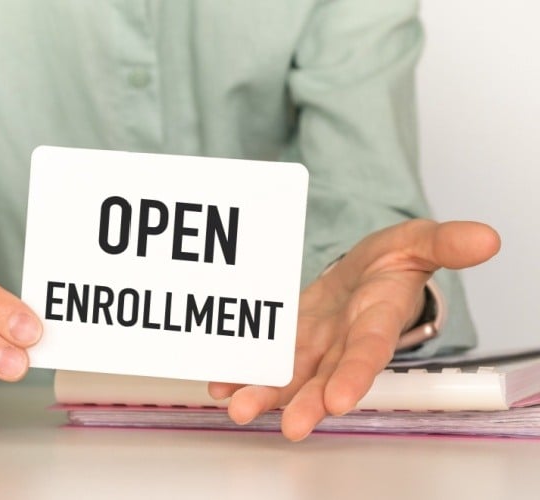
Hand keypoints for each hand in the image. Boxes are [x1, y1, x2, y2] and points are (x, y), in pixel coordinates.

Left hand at [208, 219, 499, 440]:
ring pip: (291, 376)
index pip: (369, 351)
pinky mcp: (292, 340)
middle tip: (290, 426)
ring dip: (266, 394)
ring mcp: (315, 345)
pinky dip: (243, 373)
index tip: (338, 401)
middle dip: (307, 403)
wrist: (364, 270)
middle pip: (327, 377)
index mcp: (377, 320)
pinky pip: (267, 360)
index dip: (355, 375)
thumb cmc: (391, 262)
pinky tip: (221, 384)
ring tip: (239, 408)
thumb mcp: (417, 242)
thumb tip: (487, 238)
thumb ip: (444, 243)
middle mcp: (344, 342)